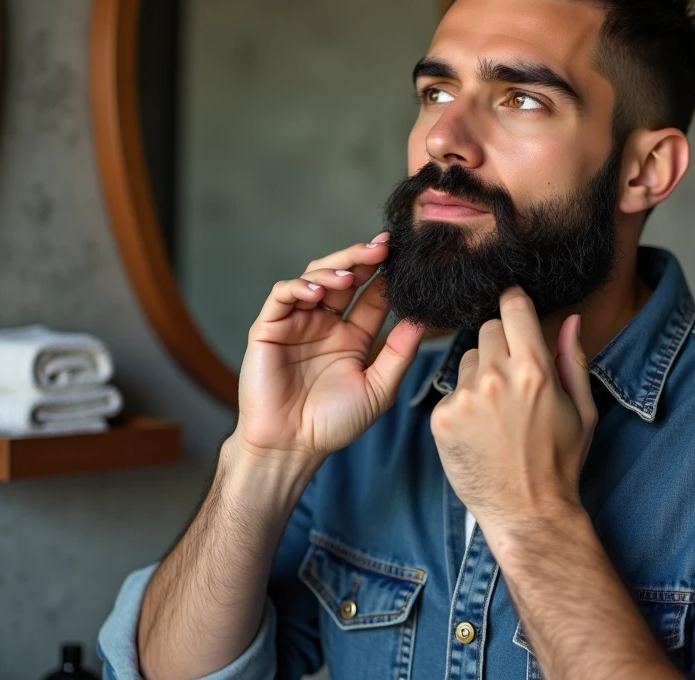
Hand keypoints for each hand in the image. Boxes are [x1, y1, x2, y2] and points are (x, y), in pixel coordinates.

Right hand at [236, 233, 424, 461]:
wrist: (293, 447)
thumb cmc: (334, 423)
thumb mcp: (379, 387)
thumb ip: (399, 352)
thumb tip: (424, 318)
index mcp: (352, 336)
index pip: (372, 295)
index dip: (387, 275)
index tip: (406, 258)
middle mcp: (325, 323)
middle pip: (345, 277)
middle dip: (362, 258)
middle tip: (383, 246)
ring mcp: (297, 323)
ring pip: (314, 278)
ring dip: (334, 269)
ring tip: (352, 273)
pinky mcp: (270, 328)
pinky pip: (282, 296)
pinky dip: (299, 287)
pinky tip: (317, 290)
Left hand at [431, 287, 596, 535]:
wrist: (528, 513)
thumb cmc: (560, 462)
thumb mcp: (582, 410)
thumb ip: (573, 359)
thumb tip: (572, 318)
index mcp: (534, 370)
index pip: (513, 308)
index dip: (513, 301)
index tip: (513, 304)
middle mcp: (496, 378)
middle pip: (486, 329)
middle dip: (500, 343)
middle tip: (513, 376)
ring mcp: (465, 398)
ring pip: (467, 360)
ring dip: (479, 374)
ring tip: (497, 412)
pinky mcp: (441, 418)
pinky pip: (451, 391)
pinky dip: (463, 403)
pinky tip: (479, 429)